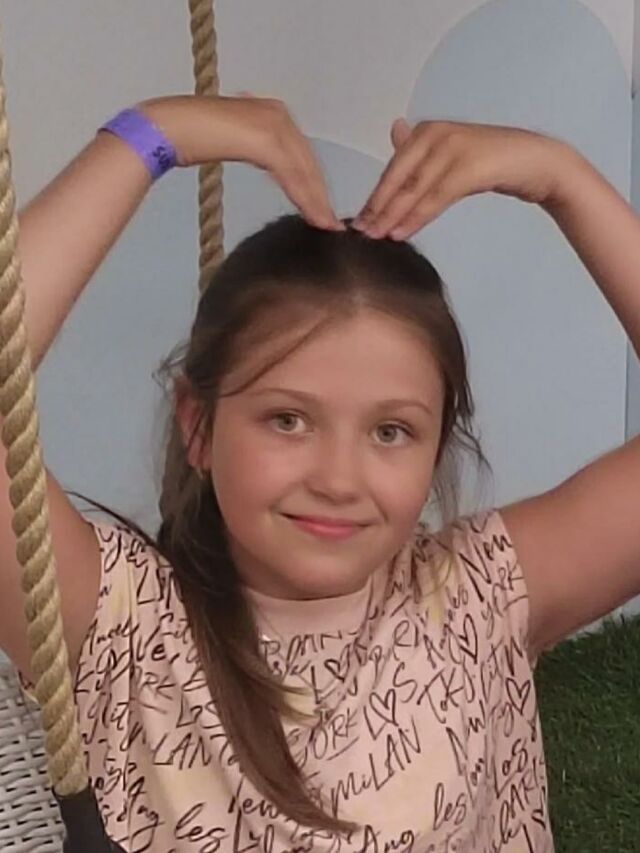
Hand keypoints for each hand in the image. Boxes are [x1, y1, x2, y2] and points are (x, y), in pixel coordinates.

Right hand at [138, 94, 342, 231]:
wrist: (168, 127)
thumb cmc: (189, 136)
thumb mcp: (232, 141)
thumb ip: (254, 150)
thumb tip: (268, 165)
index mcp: (272, 112)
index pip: (300, 153)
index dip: (313, 183)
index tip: (322, 208)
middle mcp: (279, 114)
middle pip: (308, 162)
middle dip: (320, 195)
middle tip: (331, 224)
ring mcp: (275, 124)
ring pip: (305, 170)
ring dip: (317, 201)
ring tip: (326, 226)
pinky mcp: (267, 140)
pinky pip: (293, 175)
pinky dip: (306, 199)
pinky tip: (315, 217)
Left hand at [353, 118, 572, 239]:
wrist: (538, 163)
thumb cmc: (492, 162)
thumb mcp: (451, 154)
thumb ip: (421, 150)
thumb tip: (395, 129)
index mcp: (425, 131)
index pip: (391, 170)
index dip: (374, 198)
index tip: (357, 223)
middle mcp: (435, 133)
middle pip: (397, 179)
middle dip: (377, 209)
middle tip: (359, 235)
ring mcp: (452, 147)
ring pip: (413, 189)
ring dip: (391, 216)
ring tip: (375, 238)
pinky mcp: (468, 166)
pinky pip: (435, 197)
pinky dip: (416, 217)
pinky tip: (401, 233)